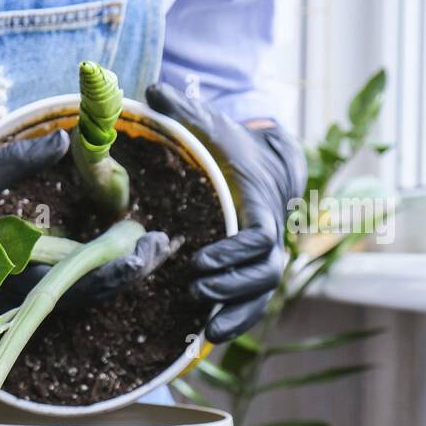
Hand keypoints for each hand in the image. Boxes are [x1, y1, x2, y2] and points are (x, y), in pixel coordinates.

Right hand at [0, 131, 171, 312]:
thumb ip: (18, 160)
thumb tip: (65, 140)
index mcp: (5, 269)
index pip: (69, 281)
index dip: (111, 269)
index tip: (143, 247)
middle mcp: (18, 290)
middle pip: (86, 292)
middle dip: (128, 271)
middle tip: (162, 244)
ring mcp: (26, 291)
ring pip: (84, 292)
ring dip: (122, 272)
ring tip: (156, 246)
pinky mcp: (31, 286)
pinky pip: (75, 285)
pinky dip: (104, 270)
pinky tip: (129, 250)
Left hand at [145, 83, 306, 342]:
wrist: (254, 155)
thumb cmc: (226, 142)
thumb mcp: (207, 124)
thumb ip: (184, 110)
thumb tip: (154, 89)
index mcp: (261, 201)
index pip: (261, 235)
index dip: (236, 252)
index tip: (202, 260)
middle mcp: (271, 232)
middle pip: (265, 271)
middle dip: (233, 287)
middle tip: (194, 290)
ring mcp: (265, 254)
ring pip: (262, 292)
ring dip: (236, 311)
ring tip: (204, 326)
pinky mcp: (253, 270)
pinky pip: (253, 301)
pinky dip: (236, 319)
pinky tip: (209, 336)